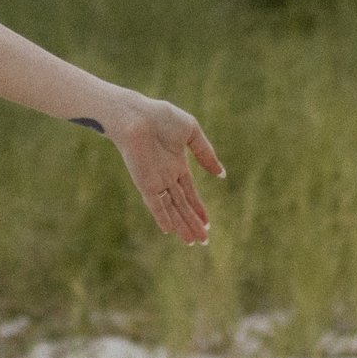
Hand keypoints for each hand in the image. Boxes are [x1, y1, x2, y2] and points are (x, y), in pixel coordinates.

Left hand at [109, 97, 224, 244]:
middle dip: (192, 222)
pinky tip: (170, 230)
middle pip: (181, 205)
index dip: (198, 207)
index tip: (207, 223)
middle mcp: (165, 175)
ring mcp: (155, 180)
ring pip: (171, 208)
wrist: (136, 115)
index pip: (189, 191)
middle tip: (203, 241)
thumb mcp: (191, 132)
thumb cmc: (160, 117)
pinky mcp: (145, 183)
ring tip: (193, 242)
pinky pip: (156, 204)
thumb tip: (220, 174)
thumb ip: (205, 153)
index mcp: (176, 163)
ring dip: (182, 225)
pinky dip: (163, 217)